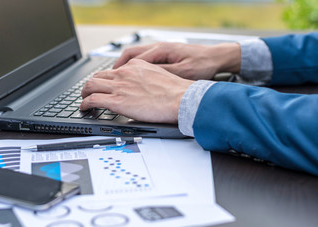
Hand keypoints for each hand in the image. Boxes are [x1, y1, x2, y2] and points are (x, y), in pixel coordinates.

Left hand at [80, 59, 193, 122]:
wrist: (180, 99)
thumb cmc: (175, 91)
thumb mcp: (158, 74)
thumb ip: (145, 77)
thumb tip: (140, 85)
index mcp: (135, 66)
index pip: (113, 70)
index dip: (106, 79)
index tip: (105, 85)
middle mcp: (124, 73)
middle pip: (98, 75)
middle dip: (91, 85)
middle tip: (89, 92)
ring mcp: (119, 87)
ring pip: (90, 85)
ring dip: (84, 93)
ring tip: (84, 100)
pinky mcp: (117, 101)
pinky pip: (92, 100)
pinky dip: (84, 104)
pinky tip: (84, 108)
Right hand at [114, 42, 240, 79]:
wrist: (216, 57)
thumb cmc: (203, 64)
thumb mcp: (183, 72)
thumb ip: (164, 73)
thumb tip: (145, 77)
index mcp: (162, 49)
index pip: (134, 58)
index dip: (122, 69)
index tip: (113, 78)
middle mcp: (160, 47)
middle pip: (132, 53)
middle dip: (119, 65)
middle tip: (110, 77)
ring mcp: (162, 50)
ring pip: (137, 56)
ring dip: (127, 65)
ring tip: (118, 77)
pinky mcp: (166, 55)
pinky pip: (145, 59)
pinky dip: (136, 66)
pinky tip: (135, 76)